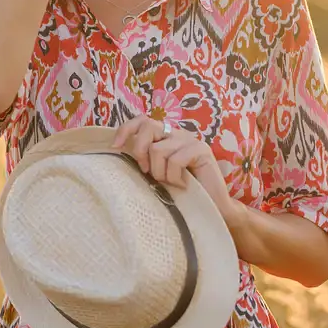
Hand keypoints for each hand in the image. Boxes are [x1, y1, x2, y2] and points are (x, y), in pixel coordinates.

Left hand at [111, 116, 248, 243]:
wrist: (212, 207)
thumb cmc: (181, 193)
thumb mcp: (158, 173)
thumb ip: (146, 159)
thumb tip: (121, 152)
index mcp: (166, 137)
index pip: (143, 121)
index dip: (126, 130)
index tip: (115, 147)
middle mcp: (178, 134)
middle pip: (148, 127)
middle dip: (140, 150)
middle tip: (146, 171)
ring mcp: (190, 140)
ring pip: (158, 150)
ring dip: (160, 172)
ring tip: (171, 183)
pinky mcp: (201, 150)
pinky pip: (175, 160)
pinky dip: (174, 177)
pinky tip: (183, 185)